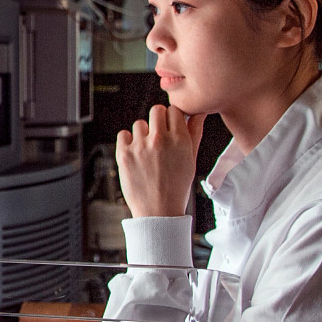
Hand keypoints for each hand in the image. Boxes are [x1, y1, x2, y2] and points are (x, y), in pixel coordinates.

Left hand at [116, 104, 205, 218]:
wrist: (159, 211)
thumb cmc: (177, 187)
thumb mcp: (191, 159)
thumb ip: (195, 133)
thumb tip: (199, 113)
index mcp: (180, 140)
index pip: (174, 110)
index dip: (172, 118)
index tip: (170, 127)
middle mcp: (160, 140)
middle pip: (156, 110)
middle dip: (158, 120)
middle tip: (158, 136)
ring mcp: (140, 146)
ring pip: (139, 124)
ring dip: (143, 134)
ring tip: (148, 152)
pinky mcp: (124, 154)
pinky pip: (123, 134)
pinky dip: (127, 142)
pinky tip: (135, 154)